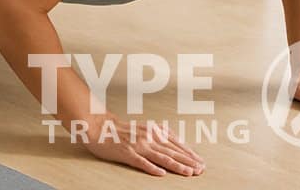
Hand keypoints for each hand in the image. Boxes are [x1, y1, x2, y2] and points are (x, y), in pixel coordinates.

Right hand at [82, 115, 204, 176]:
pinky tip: (161, 174)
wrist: (98, 126)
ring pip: (160, 156)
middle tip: (201, 170)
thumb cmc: (122, 130)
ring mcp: (137, 145)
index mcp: (152, 130)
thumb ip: (158, 134)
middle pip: (171, 151)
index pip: (175, 144)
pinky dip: (151, 168)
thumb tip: (177, 141)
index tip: (201, 162)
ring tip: (189, 173)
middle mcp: (147, 136)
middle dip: (188, 161)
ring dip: (176, 165)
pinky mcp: (126, 153)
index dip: (189, 153)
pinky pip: (141, 162)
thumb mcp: (143, 128)